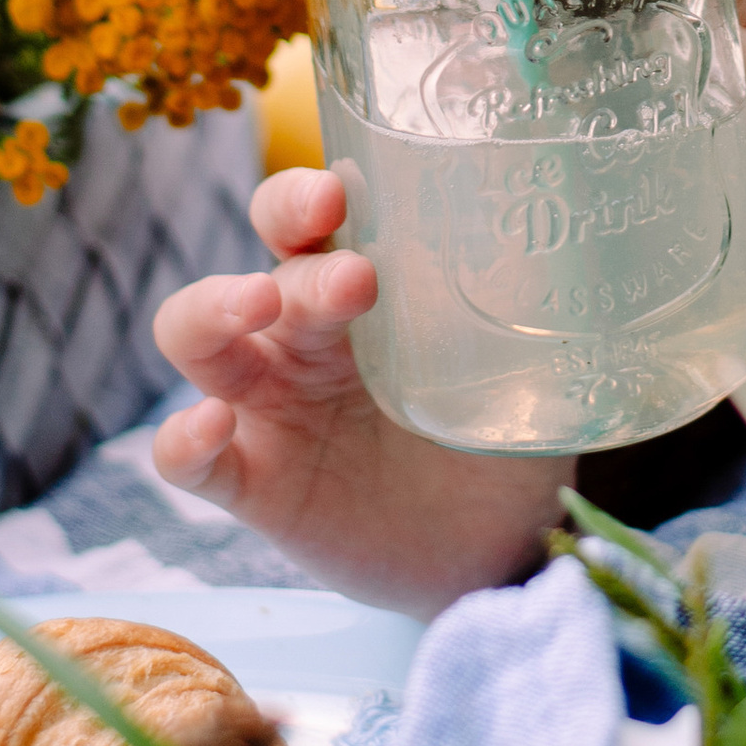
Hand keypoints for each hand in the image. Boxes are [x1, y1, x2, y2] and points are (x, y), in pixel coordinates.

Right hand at [150, 168, 568, 615]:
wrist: (496, 550)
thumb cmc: (501, 434)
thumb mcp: (519, 362)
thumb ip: (518, 301)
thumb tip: (560, 223)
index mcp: (355, 287)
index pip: (304, 219)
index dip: (304, 197)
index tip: (339, 194)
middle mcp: (302, 335)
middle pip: (260, 266)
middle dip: (296, 258)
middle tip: (356, 279)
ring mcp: (271, 407)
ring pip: (195, 338)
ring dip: (214, 309)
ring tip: (258, 305)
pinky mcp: (256, 485)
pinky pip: (188, 459)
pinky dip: (184, 438)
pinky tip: (210, 426)